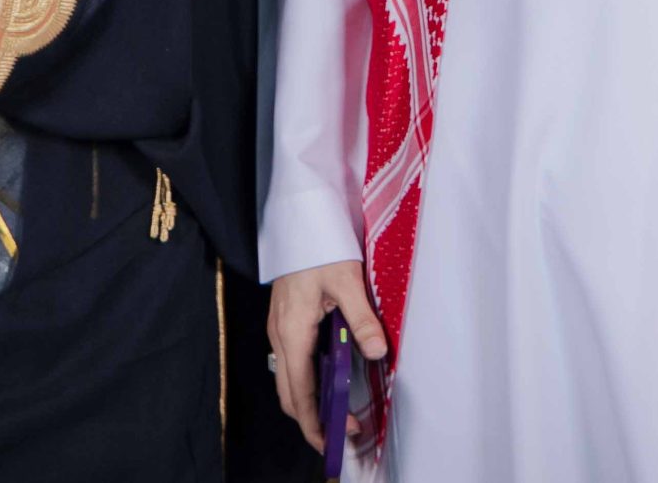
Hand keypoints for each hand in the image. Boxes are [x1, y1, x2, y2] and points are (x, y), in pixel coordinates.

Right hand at [266, 259, 388, 453]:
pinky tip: (331, 378)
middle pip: (289, 393)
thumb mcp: (346, 280)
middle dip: (312, 420)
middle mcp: (280, 334)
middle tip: (342, 433)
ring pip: (289, 378)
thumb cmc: (319, 244)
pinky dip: (308, 381)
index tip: (335, 439)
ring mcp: (280, 327)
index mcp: (292, 330)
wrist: (299, 217)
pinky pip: (293, 361)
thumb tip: (377, 352)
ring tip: (340, 412)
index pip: (298, 392)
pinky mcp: (286, 319)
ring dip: (310, 401)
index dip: (315, 421)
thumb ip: (361, 318)